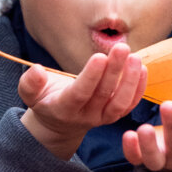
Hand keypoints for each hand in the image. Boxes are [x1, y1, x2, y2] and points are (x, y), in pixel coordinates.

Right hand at [19, 43, 146, 158]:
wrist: (60, 123)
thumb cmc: (46, 100)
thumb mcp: (30, 94)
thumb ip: (29, 83)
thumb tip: (37, 69)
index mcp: (64, 109)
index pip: (80, 93)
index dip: (90, 76)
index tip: (100, 56)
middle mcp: (86, 116)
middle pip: (103, 94)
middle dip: (114, 70)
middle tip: (122, 48)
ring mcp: (103, 118)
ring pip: (120, 103)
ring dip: (130, 80)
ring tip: (134, 57)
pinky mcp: (115, 116)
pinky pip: (130, 104)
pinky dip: (138, 88)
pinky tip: (142, 68)